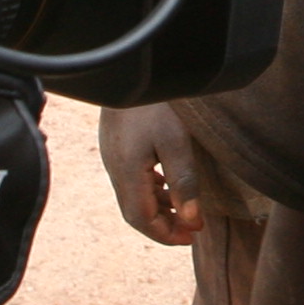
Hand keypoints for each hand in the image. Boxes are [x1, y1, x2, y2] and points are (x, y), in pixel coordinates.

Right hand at [101, 100, 203, 246]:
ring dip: (158, 206)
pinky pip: (132, 177)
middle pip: (135, 210)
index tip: (190, 238)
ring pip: (133, 194)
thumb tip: (191, 221)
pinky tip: (167, 182)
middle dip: (163, 225)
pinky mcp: (116, 142)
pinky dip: (151, 188)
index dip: (165, 235)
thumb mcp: (177, 142)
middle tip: (190, 229)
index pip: (141, 219)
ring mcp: (112, 154)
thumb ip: (184, 183)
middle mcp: (114, 167)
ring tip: (184, 209)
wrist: (130, 66)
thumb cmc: (156, 102)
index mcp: (127, 173)